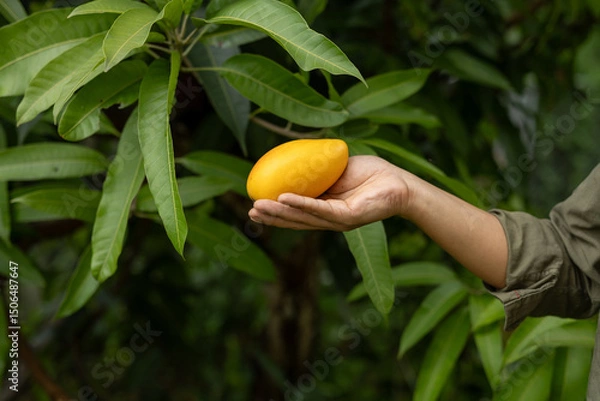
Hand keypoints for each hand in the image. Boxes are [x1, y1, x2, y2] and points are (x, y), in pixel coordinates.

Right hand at [248, 155, 414, 230]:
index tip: (254, 205)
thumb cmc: (369, 173)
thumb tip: (292, 159)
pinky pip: (320, 209)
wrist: (399, 181)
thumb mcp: (335, 169)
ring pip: (303, 217)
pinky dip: (301, 204)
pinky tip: (283, 199)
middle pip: (295, 219)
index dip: (275, 212)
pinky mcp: (349, 218)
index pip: (295, 213)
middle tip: (250, 210)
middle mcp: (328, 219)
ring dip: (279, 213)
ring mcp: (338, 220)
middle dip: (271, 216)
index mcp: (324, 208)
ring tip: (258, 207)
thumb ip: (315, 170)